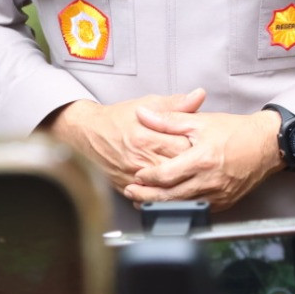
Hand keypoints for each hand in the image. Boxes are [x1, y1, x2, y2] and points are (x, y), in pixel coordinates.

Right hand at [47, 90, 204, 189]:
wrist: (87, 134)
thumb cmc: (117, 119)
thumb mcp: (148, 104)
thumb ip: (176, 105)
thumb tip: (199, 96)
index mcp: (147, 137)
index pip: (183, 147)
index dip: (198, 148)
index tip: (207, 146)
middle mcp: (140, 159)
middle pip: (177, 169)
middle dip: (192, 167)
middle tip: (204, 165)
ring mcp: (133, 176)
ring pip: (165, 187)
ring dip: (181, 185)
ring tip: (194, 180)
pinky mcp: (126, 187)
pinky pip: (150, 197)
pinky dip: (164, 196)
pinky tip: (176, 194)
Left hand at [123, 106, 283, 211]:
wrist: (266, 144)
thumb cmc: (236, 132)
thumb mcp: (201, 121)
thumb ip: (169, 119)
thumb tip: (143, 113)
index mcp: (202, 159)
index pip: (166, 174)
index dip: (149, 177)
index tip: (137, 175)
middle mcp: (209, 180)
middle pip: (170, 196)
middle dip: (147, 196)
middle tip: (132, 193)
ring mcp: (218, 194)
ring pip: (182, 206)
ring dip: (161, 205)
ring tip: (145, 201)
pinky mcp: (224, 202)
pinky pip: (198, 209)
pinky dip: (181, 208)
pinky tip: (171, 203)